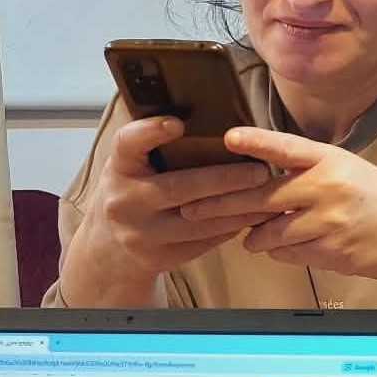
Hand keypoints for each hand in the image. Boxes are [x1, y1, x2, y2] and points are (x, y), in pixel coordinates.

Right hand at [59, 117, 276, 304]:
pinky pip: (203, 242)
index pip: (127, 144)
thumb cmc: (134, 189)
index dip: (150, 132)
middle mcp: (125, 200)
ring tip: (268, 195)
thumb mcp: (134, 165)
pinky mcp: (158, 257)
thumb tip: (213, 119)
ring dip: (238, 208)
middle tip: (260, 170)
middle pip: (180, 187)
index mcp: (120, 167)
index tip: (177, 124)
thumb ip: (158, 146)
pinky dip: (231, 228)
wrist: (109, 246)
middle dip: (225, 179)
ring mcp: (141, 233)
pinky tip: (254, 216)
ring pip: (199, 221)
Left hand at [179, 127, 376, 306]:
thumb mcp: (346, 172)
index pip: (288, 147)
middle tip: (191, 209)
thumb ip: (303, 175)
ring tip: (260, 235)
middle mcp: (330, 187)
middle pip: (261, 197)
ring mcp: (330, 222)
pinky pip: (287, 254)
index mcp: (332, 160)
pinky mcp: (331, 251)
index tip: (228, 138)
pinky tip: (298, 245)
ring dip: (257, 236)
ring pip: (269, 232)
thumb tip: (254, 191)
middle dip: (221, 205)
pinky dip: (283, 252)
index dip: (256, 143)